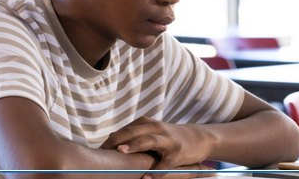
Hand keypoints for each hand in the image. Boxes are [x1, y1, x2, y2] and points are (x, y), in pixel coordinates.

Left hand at [100, 117, 214, 176]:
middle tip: (103, 149)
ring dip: (135, 146)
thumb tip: (111, 140)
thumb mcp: (153, 132)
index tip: (98, 150)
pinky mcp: (178, 153)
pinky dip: (156, 171)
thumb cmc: (169, 137)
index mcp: (147, 123)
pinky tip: (146, 178)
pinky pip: (165, 164)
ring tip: (122, 152)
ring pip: (149, 141)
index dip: (111, 139)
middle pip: (134, 131)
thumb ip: (134, 134)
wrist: (199, 138)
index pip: (125, 130)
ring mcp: (168, 140)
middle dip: (118, 139)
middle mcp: (157, 129)